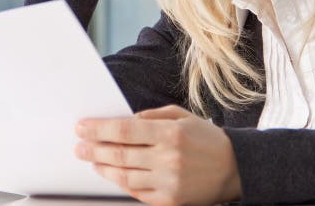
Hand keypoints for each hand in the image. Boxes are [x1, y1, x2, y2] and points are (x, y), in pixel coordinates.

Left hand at [74, 105, 240, 205]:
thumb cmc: (207, 139)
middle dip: (94, 149)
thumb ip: (152, 117)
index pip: (124, 131)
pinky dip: (121, 183)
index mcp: (170, 133)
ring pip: (124, 176)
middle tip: (79, 146)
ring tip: (92, 160)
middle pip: (120, 154)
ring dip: (103, 167)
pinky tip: (113, 174)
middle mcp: (168, 158)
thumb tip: (125, 121)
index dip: (99, 129)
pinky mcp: (170, 201)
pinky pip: (137, 192)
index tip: (82, 127)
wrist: (235, 169)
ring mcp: (168, 182)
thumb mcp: (182, 117)